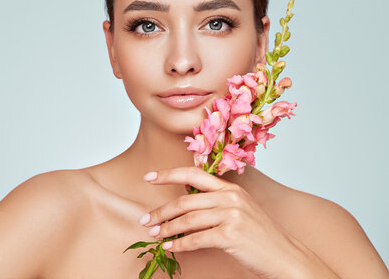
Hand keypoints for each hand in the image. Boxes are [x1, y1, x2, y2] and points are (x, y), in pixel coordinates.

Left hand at [139, 166, 339, 278]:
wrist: (286, 257)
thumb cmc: (260, 236)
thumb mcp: (240, 210)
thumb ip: (216, 201)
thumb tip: (185, 200)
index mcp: (231, 188)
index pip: (193, 174)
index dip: (168, 174)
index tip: (149, 177)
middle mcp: (231, 198)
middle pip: (185, 200)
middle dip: (161, 210)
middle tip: (145, 219)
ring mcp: (232, 216)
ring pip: (187, 220)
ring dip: (166, 229)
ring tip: (154, 235)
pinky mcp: (231, 235)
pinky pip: (196, 239)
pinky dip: (179, 245)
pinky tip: (170, 248)